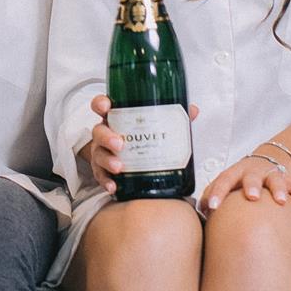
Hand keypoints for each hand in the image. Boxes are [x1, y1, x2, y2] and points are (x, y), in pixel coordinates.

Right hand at [78, 94, 199, 195]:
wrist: (130, 159)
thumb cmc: (141, 137)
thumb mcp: (155, 124)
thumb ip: (172, 116)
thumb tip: (192, 110)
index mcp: (117, 118)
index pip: (102, 105)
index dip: (101, 104)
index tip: (106, 106)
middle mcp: (106, 133)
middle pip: (99, 131)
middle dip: (107, 137)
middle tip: (120, 144)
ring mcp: (102, 152)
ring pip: (98, 154)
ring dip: (107, 160)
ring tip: (119, 167)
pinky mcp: (102, 171)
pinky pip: (100, 176)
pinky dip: (106, 181)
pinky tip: (113, 186)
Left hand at [202, 154, 290, 212]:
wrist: (267, 161)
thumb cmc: (241, 179)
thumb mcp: (227, 183)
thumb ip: (212, 195)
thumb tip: (199, 212)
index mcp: (235, 173)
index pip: (223, 180)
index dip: (217, 193)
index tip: (212, 207)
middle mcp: (254, 171)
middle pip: (252, 176)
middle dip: (252, 186)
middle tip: (251, 197)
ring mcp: (272, 174)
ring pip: (276, 179)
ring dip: (279, 189)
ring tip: (281, 201)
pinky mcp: (289, 179)